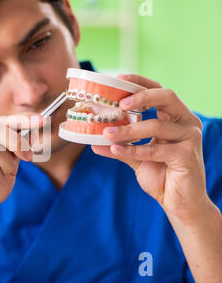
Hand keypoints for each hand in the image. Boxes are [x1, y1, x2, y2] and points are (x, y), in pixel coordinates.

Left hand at [92, 74, 213, 225]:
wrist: (179, 203)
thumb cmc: (161, 176)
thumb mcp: (136, 157)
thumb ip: (119, 146)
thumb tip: (93, 141)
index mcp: (175, 118)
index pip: (159, 91)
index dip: (140, 83)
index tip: (118, 79)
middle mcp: (186, 123)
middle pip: (166, 97)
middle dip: (141, 96)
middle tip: (118, 104)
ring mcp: (190, 138)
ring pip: (156, 125)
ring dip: (128, 130)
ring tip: (106, 133)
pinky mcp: (187, 156)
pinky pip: (156, 149)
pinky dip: (133, 149)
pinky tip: (115, 149)